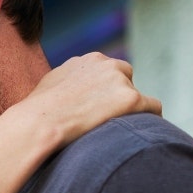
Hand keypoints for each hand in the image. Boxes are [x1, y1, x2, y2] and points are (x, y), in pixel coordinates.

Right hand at [19, 52, 161, 148]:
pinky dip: (150, 118)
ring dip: (130, 110)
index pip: (109, 70)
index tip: (99, 107)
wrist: (39, 122)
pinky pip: (153, 107)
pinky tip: (143, 131)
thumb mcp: (51, 84)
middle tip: (109, 119)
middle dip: (119, 95)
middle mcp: (107, 64)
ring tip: (120, 130)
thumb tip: (69, 89)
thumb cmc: (38, 110)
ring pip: (138, 95)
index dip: (105, 90)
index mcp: (89, 60)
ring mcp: (120, 81)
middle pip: (126, 78)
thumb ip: (68, 79)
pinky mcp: (131, 98)